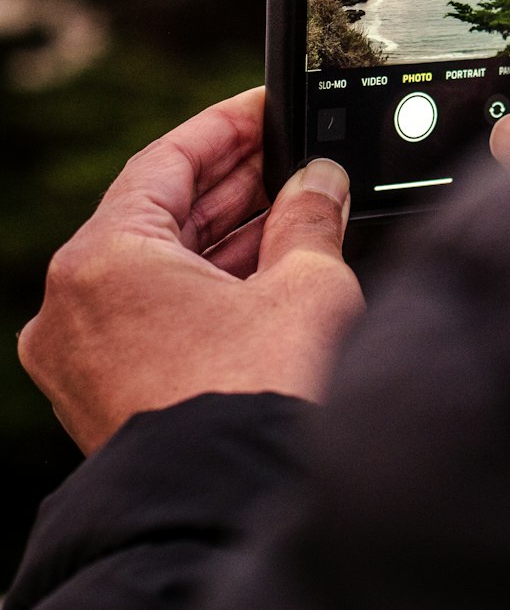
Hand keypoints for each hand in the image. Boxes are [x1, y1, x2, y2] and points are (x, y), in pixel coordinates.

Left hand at [16, 87, 364, 455]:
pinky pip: (152, 313)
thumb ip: (310, 216)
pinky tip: (266, 270)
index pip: (166, 161)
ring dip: (227, 236)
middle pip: (159, 213)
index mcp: (102, 260)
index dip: (226, 129)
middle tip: (290, 158)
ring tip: (295, 210)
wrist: (231, 514)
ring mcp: (82, 356)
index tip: (264, 110)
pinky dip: (205, 286)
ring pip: (157, 266)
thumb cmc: (255, 403)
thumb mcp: (302, 286)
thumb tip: (320, 182)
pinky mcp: (105, 395)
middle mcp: (73, 304)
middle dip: (234, 185)